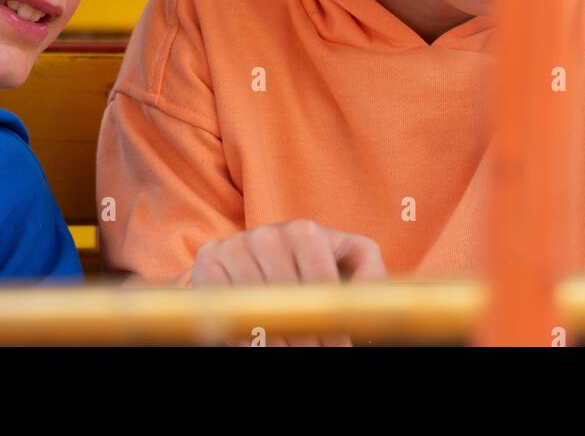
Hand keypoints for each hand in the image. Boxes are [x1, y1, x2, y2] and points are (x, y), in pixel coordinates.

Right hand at [190, 219, 386, 346]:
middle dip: (304, 333)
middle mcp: (266, 233)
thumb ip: (371, 273)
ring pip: (252, 301)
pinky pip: (219, 300)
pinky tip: (258, 344)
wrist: (266, 259)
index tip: (341, 344)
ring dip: (273, 338)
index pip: (318, 279)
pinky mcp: (208, 260)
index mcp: (304, 230)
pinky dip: (239, 329)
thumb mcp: (352, 262)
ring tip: (291, 352)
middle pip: (285, 294)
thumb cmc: (319, 266)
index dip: (329, 317)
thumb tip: (376, 298)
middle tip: (316, 353)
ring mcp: (234, 245)